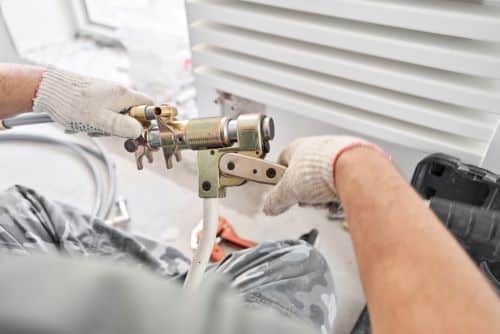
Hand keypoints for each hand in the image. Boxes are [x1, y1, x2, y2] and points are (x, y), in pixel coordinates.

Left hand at [33, 68, 152, 137]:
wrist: (46, 90)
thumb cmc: (72, 104)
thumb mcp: (101, 120)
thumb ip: (123, 126)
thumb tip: (140, 131)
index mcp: (123, 94)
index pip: (150, 105)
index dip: (150, 120)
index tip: (142, 132)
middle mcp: (117, 91)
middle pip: (134, 112)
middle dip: (125, 126)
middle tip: (111, 133)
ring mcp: (106, 93)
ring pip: (118, 114)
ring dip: (109, 126)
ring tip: (92, 127)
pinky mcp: (96, 97)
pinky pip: (105, 112)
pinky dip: (98, 121)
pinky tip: (85, 123)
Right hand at [263, 136, 382, 215]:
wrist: (353, 169)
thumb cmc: (321, 169)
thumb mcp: (289, 190)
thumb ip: (276, 199)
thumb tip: (269, 206)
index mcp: (297, 147)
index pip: (281, 162)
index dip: (279, 178)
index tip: (279, 191)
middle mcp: (316, 147)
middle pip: (304, 174)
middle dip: (305, 190)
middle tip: (306, 199)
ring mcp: (336, 153)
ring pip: (323, 178)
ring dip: (322, 192)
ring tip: (324, 199)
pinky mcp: (353, 162)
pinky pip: (341, 180)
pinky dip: (338, 190)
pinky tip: (338, 197)